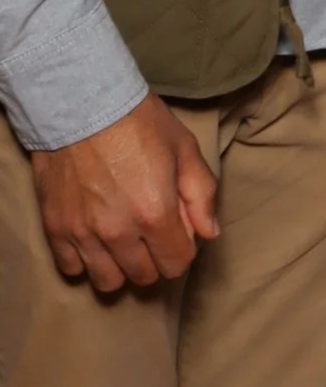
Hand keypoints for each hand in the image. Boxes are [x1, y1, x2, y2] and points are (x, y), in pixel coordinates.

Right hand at [30, 95, 219, 291]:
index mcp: (155, 213)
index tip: (177, 233)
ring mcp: (82, 233)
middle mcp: (118, 232)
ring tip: (122, 241)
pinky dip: (85, 261)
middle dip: (154, 258)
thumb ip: (202, 195)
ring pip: (107, 281)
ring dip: (120, 267)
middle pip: (143, 276)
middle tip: (150, 233)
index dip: (182, 250)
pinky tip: (93, 240)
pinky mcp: (55, 228)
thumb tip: (209, 234)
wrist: (81, 105)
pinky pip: (72, 269)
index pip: (176, 264)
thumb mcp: (184, 149)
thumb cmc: (138, 122)